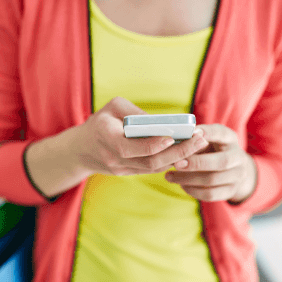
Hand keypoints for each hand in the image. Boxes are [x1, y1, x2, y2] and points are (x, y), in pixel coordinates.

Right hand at [76, 97, 208, 175]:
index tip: (173, 136)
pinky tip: (188, 151)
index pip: (131, 147)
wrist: (82, 150)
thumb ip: (135, 113)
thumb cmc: (101, 121)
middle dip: (177, 152)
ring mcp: (121, 169)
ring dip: (178, 157)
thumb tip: (161, 122)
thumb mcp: (113, 107)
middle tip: (199, 139)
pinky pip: (152, 169)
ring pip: (154, 168)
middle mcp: (113, 158)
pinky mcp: (128, 174)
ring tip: (199, 144)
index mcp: (106, 137)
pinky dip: (170, 161)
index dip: (153, 144)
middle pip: (149, 161)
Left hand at [164, 124, 256, 202]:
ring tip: (170, 176)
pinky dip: (193, 190)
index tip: (192, 133)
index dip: (208, 133)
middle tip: (176, 163)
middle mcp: (238, 157)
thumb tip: (178, 138)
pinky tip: (181, 185)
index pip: (222, 133)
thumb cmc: (214, 151)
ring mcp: (237, 176)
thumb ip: (196, 138)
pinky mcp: (230, 191)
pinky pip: (210, 194)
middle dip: (196, 163)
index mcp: (230, 139)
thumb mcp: (210, 140)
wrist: (234, 171)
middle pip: (221, 162)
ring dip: (188, 179)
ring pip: (212, 180)